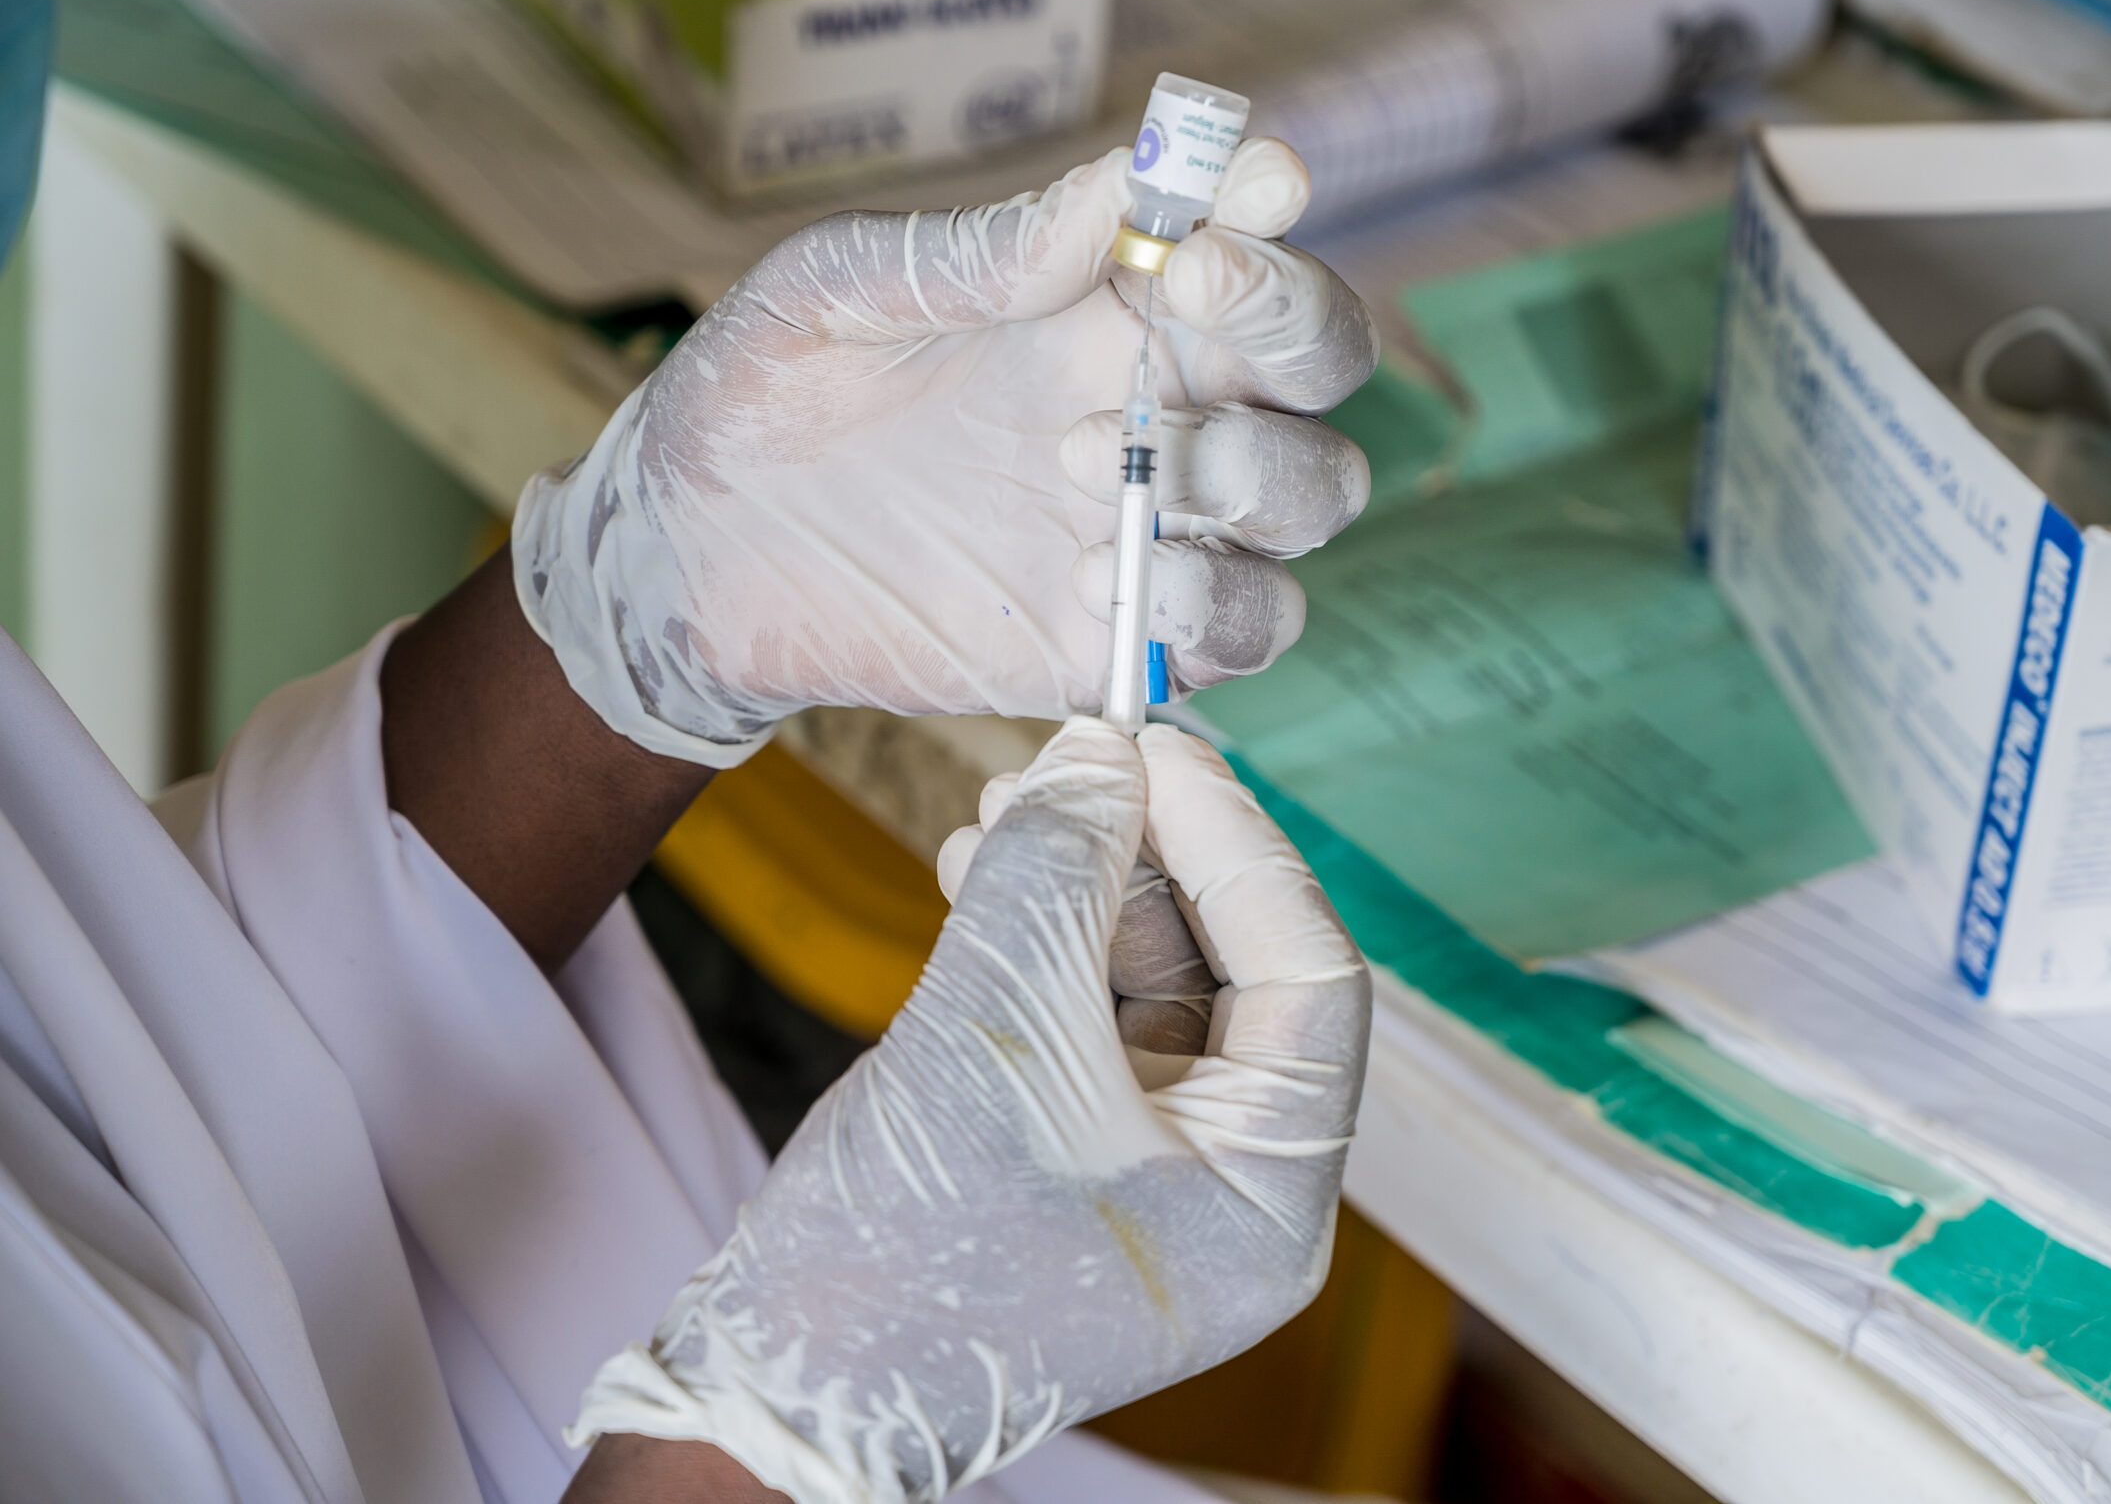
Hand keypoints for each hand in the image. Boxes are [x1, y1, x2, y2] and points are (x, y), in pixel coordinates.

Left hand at [515, 141, 1375, 764]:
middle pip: (1322, 364)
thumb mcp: (835, 289)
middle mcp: (1155, 403)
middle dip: (1293, 328)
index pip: (1248, 244)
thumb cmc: (758, 398)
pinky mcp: (1119, 637)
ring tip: (1093, 459)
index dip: (1274, 210)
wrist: (688, 563)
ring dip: (1254, 470)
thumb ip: (979, 251)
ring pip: (1315, 491)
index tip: (1249, 190)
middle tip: (1186, 302)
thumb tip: (1116, 190)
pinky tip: (1103, 576)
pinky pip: (1249, 627)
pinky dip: (1217, 601)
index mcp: (1103, 301)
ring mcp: (1149, 521)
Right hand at [568, 720, 1370, 1501]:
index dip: (1239, 849)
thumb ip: (1058, 878)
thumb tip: (1104, 755)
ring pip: (1153, 981)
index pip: (1308, 980)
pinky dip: (1042, 937)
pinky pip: (1088, 1017)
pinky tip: (983, 867)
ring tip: (1003, 808)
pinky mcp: (1079, 1151)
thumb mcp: (992, 1035)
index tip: (1163, 752)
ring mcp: (1157, 1172)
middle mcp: (1237, 1190)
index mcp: (1271, 1203)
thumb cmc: (898, 1256)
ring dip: (1084, 883)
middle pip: (1234, 972)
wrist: (774, 1386)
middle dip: (1148, 857)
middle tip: (1078, 761)